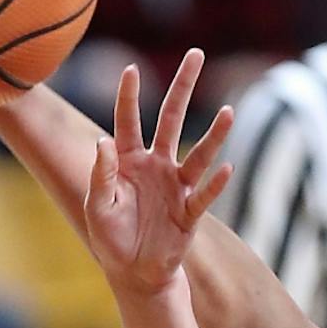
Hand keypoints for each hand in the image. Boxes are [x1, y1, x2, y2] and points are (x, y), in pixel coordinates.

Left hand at [83, 50, 233, 295]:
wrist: (133, 272)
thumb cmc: (112, 236)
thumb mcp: (98, 206)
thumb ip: (101, 175)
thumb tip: (102, 142)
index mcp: (128, 161)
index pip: (128, 121)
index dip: (129, 96)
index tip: (132, 69)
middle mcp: (156, 165)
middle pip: (171, 120)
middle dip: (183, 87)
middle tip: (196, 55)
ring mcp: (176, 186)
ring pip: (197, 154)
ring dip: (213, 135)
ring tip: (228, 112)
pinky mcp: (189, 211)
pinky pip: (204, 195)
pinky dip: (214, 184)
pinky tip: (227, 169)